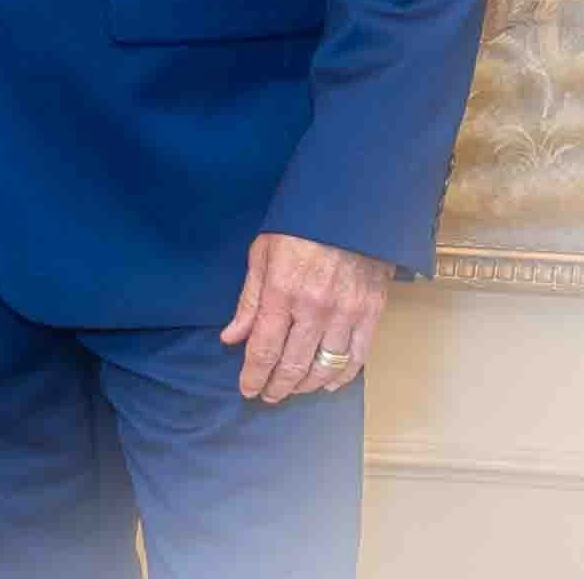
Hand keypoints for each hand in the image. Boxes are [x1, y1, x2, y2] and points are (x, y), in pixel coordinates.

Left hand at [221, 231, 392, 403]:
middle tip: (267, 395)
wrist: (350, 208)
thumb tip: (231, 338)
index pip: (264, 349)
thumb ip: (249, 300)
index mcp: (282, 291)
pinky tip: (327, 383)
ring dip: (305, 386)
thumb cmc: (298, 226)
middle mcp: (314, 309)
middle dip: (276, 386)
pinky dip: (341, 377)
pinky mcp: (371, 313)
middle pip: (292, 365)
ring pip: (324, 368)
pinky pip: (357, 358)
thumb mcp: (263, 254)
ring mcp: (346, 314)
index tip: (247, 389)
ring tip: (292, 390)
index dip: (253, 375)